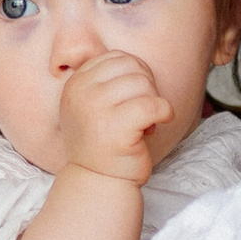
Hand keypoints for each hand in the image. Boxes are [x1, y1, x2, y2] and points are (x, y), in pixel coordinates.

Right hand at [56, 49, 168, 186]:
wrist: (98, 182)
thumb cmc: (103, 143)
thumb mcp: (92, 105)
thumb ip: (105, 81)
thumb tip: (137, 64)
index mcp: (75, 83)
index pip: (117, 57)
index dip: (136, 73)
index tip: (134, 97)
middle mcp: (81, 93)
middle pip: (133, 67)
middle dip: (147, 87)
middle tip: (141, 111)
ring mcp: (96, 109)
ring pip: (144, 84)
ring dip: (153, 102)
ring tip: (144, 123)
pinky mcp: (117, 127)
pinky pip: (154, 104)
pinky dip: (165, 112)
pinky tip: (159, 124)